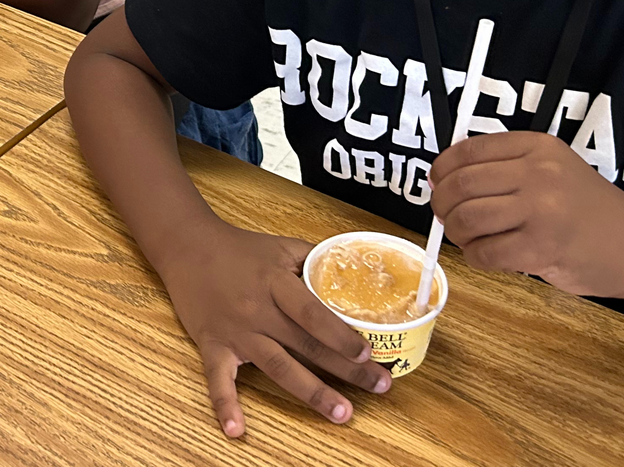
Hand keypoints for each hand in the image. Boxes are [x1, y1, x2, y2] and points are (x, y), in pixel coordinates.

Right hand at [157, 220, 390, 436]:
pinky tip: (237, 430)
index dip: (340, 334)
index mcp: (278, 282)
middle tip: (379, 386)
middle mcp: (259, 310)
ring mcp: (236, 332)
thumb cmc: (242, 248)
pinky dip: (225, 406)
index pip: (313, 313)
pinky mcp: (212, 346)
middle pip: (307, 344)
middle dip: (346, 368)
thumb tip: (353, 273)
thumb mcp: (283, 247)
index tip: (367, 351)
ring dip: (311, 393)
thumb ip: (316, 260)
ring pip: (278, 367)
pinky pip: (218, 381)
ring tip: (341, 413)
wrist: (190, 247)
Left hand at [429, 132, 623, 298]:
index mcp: (537, 146)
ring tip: (467, 236)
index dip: (443, 168)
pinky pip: (485, 252)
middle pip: (462, 184)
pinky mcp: (540, 248)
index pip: (470, 149)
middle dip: (442, 203)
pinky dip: (475, 256)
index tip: (437, 182)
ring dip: (456, 231)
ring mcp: (540, 210)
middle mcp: (538, 172)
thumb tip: (444, 179)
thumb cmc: (588, 209)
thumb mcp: (552, 169)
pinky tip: (487, 254)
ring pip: (468, 218)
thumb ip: (507, 167)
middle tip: (445, 215)